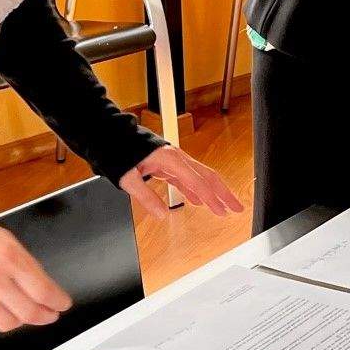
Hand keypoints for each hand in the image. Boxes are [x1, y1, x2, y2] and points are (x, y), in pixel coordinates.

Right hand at [0, 213, 71, 332]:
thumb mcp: (8, 241)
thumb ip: (25, 265)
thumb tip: (42, 288)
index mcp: (10, 258)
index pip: (42, 290)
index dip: (57, 301)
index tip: (62, 304)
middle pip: (28, 312)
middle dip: (44, 317)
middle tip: (49, 316)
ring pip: (6, 323)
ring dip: (20, 321)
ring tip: (24, 314)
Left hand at [118, 145, 245, 217]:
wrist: (111, 134)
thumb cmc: (119, 152)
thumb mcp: (128, 178)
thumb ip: (146, 197)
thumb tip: (161, 215)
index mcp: (171, 159)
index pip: (197, 182)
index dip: (211, 198)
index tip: (222, 211)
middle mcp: (177, 158)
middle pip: (208, 176)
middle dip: (224, 193)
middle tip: (237, 208)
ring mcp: (175, 161)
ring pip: (201, 177)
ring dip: (214, 192)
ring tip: (224, 207)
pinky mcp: (169, 164)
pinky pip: (188, 178)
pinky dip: (196, 190)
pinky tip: (198, 201)